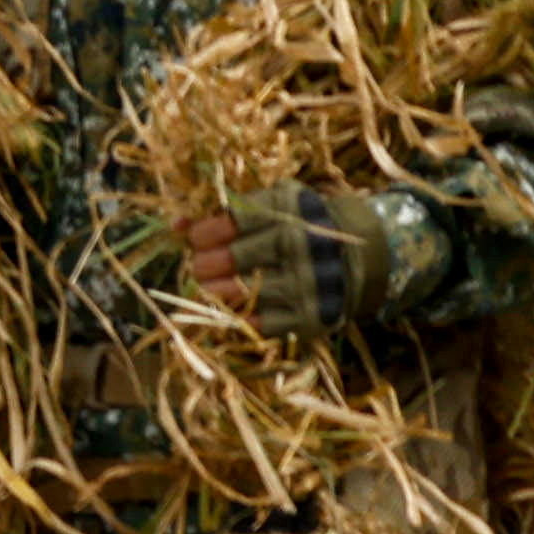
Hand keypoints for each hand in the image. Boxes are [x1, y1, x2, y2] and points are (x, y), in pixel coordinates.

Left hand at [175, 186, 397, 335]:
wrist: (358, 256)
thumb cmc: (296, 227)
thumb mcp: (269, 209)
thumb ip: (223, 214)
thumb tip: (175, 226)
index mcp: (289, 210)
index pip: (235, 220)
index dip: (205, 232)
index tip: (194, 239)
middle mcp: (301, 245)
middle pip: (237, 257)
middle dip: (206, 264)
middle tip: (198, 266)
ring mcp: (308, 283)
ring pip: (246, 292)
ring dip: (216, 291)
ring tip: (208, 287)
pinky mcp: (310, 317)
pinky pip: (263, 324)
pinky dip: (239, 317)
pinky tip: (230, 309)